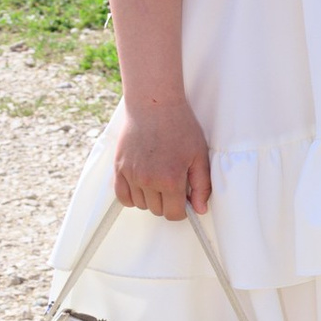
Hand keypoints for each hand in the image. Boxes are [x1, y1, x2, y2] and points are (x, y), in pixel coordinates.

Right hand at [110, 94, 211, 223]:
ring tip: (158, 178)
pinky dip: (132, 196)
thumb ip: (202, 185)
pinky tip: (142, 185)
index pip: (174, 214)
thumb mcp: (199, 155)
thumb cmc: (179, 127)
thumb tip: (200, 210)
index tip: (184, 199)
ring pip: (141, 205)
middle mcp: (148, 181)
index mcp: (170, 180)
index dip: (182, 209)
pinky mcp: (119, 168)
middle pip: (157, 211)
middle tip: (173, 183)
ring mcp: (131, 175)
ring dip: (151, 198)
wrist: (154, 105)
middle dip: (168, 202)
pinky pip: (122, 197)